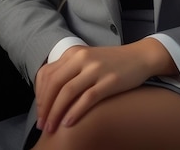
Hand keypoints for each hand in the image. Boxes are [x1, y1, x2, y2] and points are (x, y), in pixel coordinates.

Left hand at [35, 38, 176, 132]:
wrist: (140, 56)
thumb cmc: (111, 62)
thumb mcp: (87, 60)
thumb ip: (69, 70)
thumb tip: (49, 94)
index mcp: (74, 52)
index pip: (48, 74)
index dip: (40, 95)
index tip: (39, 112)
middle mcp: (82, 58)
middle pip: (55, 84)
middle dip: (45, 107)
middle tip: (42, 125)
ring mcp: (96, 69)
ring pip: (67, 92)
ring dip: (56, 113)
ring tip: (51, 128)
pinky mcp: (109, 81)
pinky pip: (87, 98)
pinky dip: (75, 112)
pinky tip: (68, 123)